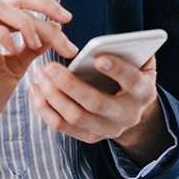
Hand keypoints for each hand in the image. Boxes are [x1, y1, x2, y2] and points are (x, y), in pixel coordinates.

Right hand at [0, 0, 76, 162]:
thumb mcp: (14, 68)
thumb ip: (30, 49)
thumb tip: (55, 31)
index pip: (22, 3)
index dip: (46, 7)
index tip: (68, 22)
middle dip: (44, 6)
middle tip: (65, 24)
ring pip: (0, 6)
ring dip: (26, 23)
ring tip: (37, 44)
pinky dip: (5, 36)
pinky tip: (14, 51)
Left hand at [28, 48, 165, 164]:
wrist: (130, 110)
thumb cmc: (129, 76)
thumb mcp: (137, 63)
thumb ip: (132, 51)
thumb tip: (123, 40)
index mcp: (143, 92)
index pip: (132, 81)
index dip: (117, 70)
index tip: (99, 58)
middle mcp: (128, 115)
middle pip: (96, 103)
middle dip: (69, 84)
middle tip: (48, 66)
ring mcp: (108, 129)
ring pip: (75, 116)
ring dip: (52, 95)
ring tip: (39, 74)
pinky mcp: (89, 137)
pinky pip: (61, 126)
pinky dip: (44, 108)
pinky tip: (34, 89)